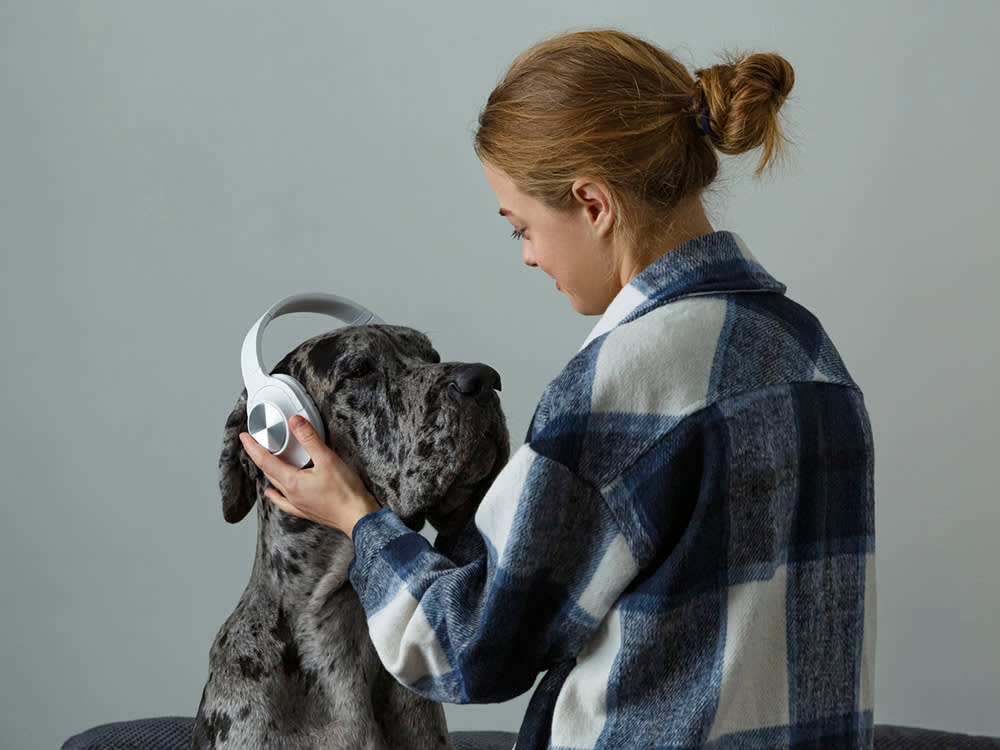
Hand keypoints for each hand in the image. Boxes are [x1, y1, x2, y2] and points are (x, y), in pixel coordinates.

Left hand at [239, 416, 380, 535]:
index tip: (243, 437)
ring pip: (276, 485)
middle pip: (268, 472)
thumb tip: (295, 422)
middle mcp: (291, 494)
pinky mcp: (307, 510)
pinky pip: (285, 502)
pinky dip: (276, 496)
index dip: (252, 447)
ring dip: (269, 471)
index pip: (264, 461)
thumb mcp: (328, 459)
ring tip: (266, 460)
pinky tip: (273, 494)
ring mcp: (298, 504)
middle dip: (259, 456)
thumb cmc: (346, 493)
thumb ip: (310, 439)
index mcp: (292, 482)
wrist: (358, 518)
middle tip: (255, 443)